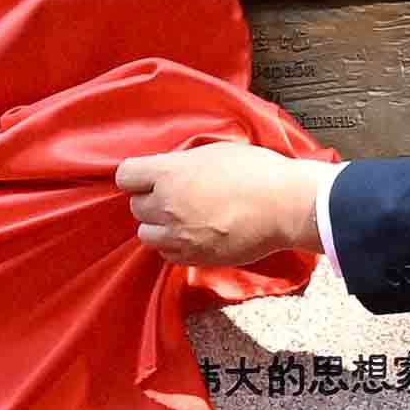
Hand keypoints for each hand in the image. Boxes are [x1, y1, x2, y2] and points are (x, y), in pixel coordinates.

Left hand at [122, 144, 338, 270]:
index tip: (146, 178)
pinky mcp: (193, 257)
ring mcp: (179, 235)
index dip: (136, 176)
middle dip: (151, 201)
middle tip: (174, 197)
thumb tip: (169, 170)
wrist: (285, 206)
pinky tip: (194, 234)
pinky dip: (175, 246)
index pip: (125, 176)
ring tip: (183, 219)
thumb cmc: (258, 172)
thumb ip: (183, 163)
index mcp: (169, 173)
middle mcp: (167, 205)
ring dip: (159, 226)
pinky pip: (167, 254)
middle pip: (135, 207)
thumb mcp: (214, 152)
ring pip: (146, 234)